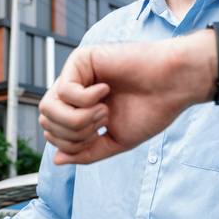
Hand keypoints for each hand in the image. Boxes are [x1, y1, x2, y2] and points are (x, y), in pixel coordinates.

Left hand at [38, 32, 216, 164]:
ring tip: (104, 110)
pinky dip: (86, 99)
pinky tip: (106, 89)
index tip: (100, 135)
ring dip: (78, 118)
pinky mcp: (80, 59)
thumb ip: (86, 152)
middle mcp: (73, 90)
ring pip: (48, 107)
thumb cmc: (151, 109)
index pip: (52, 133)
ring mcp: (75, 74)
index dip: (71, 144)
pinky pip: (65, 90)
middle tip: (103, 123)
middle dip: (73, 133)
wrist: (173, 86)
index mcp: (79, 109)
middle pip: (46, 121)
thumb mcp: (115, 141)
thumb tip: (56, 160)